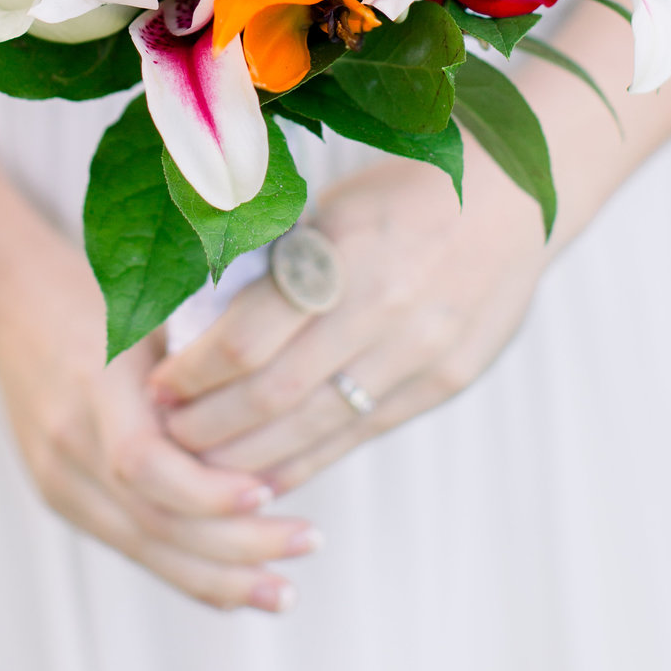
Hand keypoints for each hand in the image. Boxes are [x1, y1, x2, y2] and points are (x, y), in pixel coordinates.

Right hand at [0, 214, 320, 610]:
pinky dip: (187, 570)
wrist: (15, 310)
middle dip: (235, 544)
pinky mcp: (63, 500)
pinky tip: (238, 587)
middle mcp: (70, 440)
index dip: (206, 489)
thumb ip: (204, 352)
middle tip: (307, 541)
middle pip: (152, 518)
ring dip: (219, 576)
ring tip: (283, 591)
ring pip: (145, 547)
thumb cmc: (102, 296)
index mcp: (94, 382)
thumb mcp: (150, 304)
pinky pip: (131, 546)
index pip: (142, 461)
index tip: (269, 490)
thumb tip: (289, 385)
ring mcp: (60, 478)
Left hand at [148, 158, 547, 492]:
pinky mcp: (442, 383)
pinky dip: (305, 461)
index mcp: (344, 252)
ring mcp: (419, 353)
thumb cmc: (402, 195)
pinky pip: (359, 435)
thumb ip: (278, 266)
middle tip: (166, 431)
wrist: (511, 202)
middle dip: (208, 423)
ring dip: (248, 454)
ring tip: (201, 460)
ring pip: (314, 428)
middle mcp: (383, 310)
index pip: (247, 338)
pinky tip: (265, 475)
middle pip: (272, 395)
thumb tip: (199, 322)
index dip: (192, 371)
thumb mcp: (332, 210)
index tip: (158, 382)